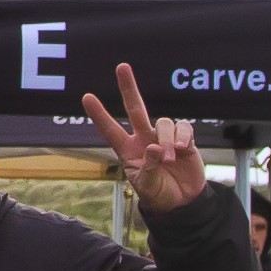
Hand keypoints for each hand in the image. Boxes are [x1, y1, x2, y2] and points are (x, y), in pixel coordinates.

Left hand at [82, 61, 207, 214]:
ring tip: (169, 158)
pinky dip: (182, 135)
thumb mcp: (147, 186)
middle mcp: (144, 139)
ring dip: (167, 139)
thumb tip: (154, 147)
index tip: (87, 97)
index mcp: (128, 150)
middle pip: (135, 108)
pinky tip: (183, 148)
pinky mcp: (184, 140)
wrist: (182, 202)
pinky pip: (183, 127)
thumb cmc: (158, 194)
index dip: (99, 114)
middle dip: (128, 87)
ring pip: (164, 122)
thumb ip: (149, 167)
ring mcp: (164, 137)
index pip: (110, 129)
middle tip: (122, 67)